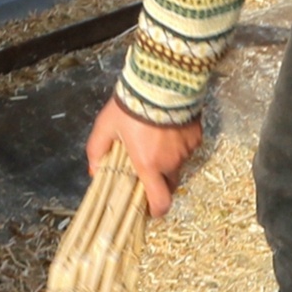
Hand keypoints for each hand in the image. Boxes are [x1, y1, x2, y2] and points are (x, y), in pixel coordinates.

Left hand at [86, 99, 202, 219]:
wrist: (161, 80)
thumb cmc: (130, 106)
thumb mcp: (106, 126)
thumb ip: (97, 150)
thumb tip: (94, 172)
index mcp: (148, 164)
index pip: (159, 202)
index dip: (156, 210)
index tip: (150, 210)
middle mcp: (171, 162)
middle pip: (168, 183)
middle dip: (158, 181)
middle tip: (147, 165)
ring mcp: (186, 149)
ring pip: (178, 164)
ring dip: (168, 159)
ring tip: (155, 138)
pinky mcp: (197, 136)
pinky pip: (187, 148)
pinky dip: (178, 144)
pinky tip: (168, 127)